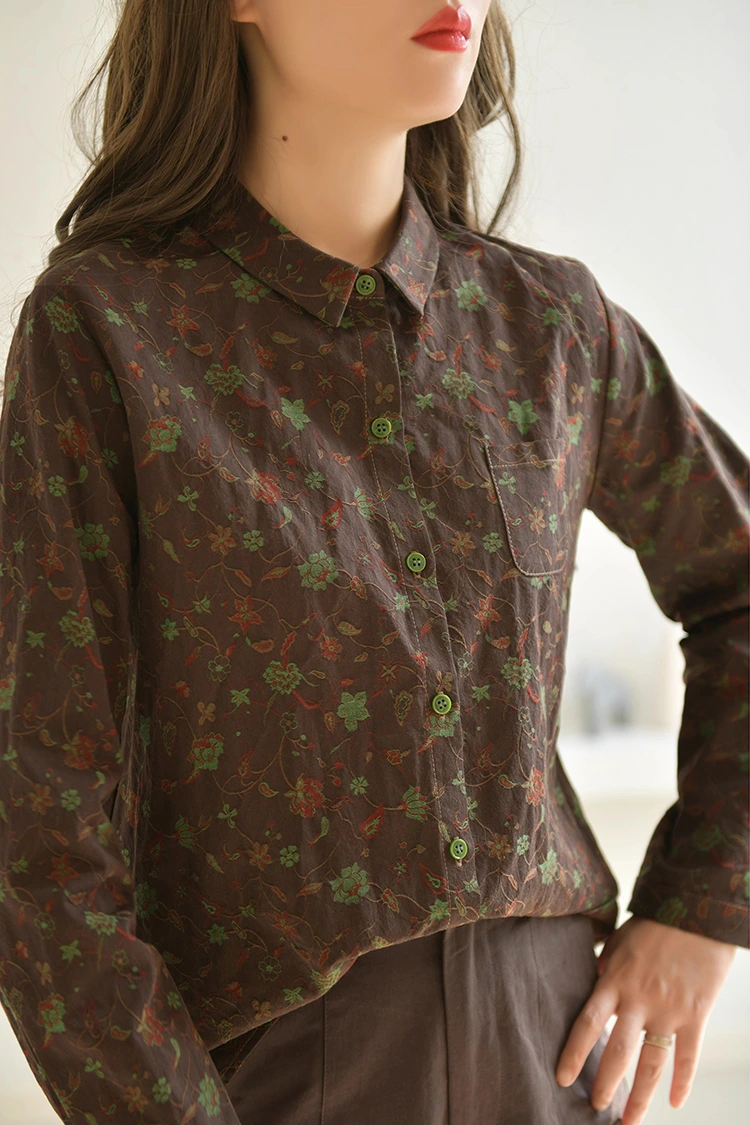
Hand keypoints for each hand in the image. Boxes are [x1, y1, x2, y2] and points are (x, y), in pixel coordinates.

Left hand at [555, 915, 736, 1123]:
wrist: (697, 914)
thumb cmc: (654, 925)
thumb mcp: (621, 941)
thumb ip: (606, 965)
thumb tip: (594, 979)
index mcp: (614, 980)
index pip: (587, 1023)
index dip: (573, 1053)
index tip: (561, 1078)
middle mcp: (639, 1000)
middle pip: (617, 1052)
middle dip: (604, 1084)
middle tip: (594, 1106)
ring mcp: (668, 1011)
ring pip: (651, 1065)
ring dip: (640, 1098)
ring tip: (628, 1121)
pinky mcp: (695, 1016)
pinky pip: (688, 1057)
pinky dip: (683, 1083)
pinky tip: (676, 1104)